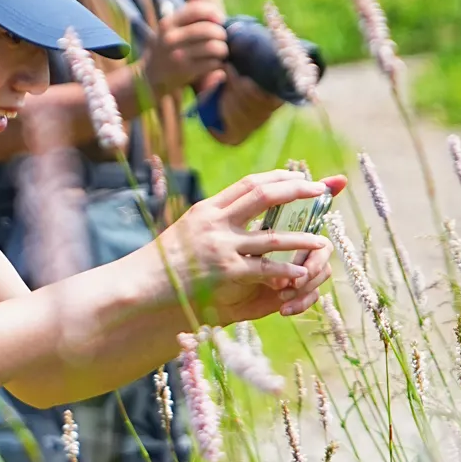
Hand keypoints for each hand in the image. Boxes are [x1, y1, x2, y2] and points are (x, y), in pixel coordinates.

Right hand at [139, 0, 228, 99]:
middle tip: (223, 38)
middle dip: (221, 33)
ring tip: (222, 51)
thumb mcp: (173, 27)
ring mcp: (177, 55)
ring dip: (222, 49)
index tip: (220, 19)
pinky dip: (218, 63)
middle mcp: (171, 38)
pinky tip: (216, 63)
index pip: (196, 10)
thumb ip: (188, 9)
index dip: (213, 12)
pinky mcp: (185, 71)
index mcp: (168, 23)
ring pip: (212, 47)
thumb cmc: (168, 47)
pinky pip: (211, 63)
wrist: (152, 76)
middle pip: (207, 30)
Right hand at [148, 171, 345, 325]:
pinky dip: (285, 270)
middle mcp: (215, 222)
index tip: (298, 176)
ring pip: (272, 236)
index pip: (250, 183)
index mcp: (207, 209)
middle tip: (321, 190)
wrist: (139, 284)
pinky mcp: (224, 272)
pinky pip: (264, 269)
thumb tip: (231, 215)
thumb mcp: (185, 232)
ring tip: (321, 240)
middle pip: (265, 195)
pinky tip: (301, 273)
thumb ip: (210, 222)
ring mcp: (220, 247)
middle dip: (297, 190)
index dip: (279, 177)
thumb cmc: (162, 264)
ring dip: (301, 238)